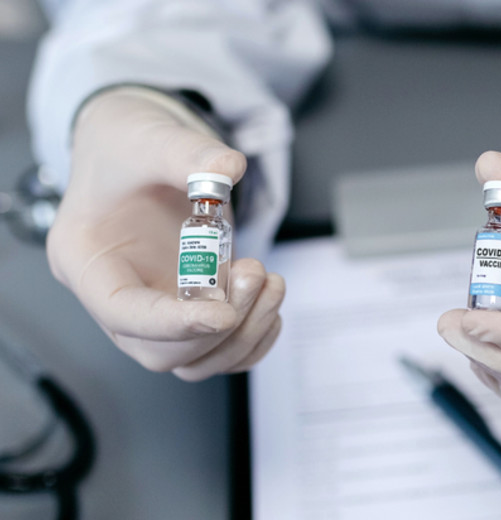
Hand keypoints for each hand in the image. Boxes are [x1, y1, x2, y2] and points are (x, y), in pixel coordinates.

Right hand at [47, 88, 284, 380]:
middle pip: (162, 351)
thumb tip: (228, 168)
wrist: (136, 144)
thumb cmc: (125, 145)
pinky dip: (251, 337)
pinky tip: (270, 301)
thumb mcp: (149, 136)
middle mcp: (117, 293)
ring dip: (243, 333)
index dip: (173, 324)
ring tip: (269, 280)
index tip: (224, 313)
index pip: (122, 313)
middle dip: (218, 326)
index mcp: (86, 259)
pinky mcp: (187, 303)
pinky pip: (217, 348)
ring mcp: (154, 304)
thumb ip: (188, 154)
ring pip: (195, 359)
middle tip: (255, 274)